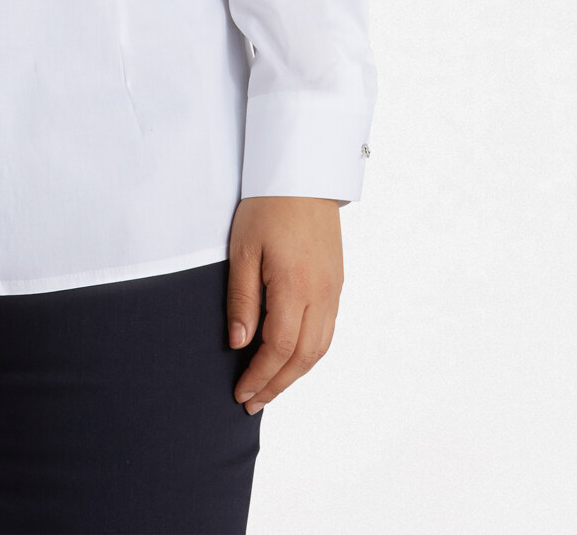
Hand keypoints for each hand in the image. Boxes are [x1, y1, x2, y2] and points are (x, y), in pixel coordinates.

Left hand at [226, 196, 342, 413]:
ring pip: (320, 348)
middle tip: (253, 402)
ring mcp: (334, 289)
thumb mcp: (243, 249)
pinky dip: (309, 353)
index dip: (260, 376)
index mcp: (295, 286)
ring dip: (295, 374)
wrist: (303, 174)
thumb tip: (239, 342)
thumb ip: (242, 299)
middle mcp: (322, 293)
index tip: (241, 392)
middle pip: (303, 357)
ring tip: (270, 387)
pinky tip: (292, 357)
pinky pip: (327, 330)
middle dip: (277, 384)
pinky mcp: (337, 282)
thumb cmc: (267, 205)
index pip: (278, 348)